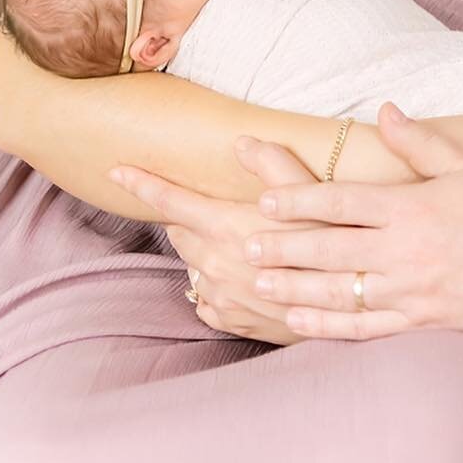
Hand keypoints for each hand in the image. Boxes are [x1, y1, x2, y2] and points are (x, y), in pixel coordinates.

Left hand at [108, 139, 324, 346]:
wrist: (347, 310)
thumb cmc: (335, 245)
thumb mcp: (313, 195)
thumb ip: (273, 165)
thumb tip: (241, 140)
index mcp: (228, 228)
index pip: (171, 202)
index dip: (141, 185)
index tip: (114, 171)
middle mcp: (215, 264)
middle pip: (180, 231)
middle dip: (188, 216)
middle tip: (215, 206)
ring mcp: (220, 297)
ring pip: (193, 264)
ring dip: (205, 250)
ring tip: (240, 241)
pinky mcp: (230, 321)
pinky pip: (206, 297)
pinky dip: (216, 283)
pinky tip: (245, 276)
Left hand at [240, 103, 462, 341]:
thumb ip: (421, 142)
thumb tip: (385, 113)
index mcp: (412, 209)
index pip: (342, 203)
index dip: (299, 201)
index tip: (265, 199)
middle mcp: (403, 252)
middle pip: (329, 249)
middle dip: (283, 247)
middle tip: (245, 245)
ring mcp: (409, 292)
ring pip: (339, 291)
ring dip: (294, 287)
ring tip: (259, 282)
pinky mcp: (420, 322)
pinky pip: (365, 327)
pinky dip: (328, 325)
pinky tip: (300, 322)